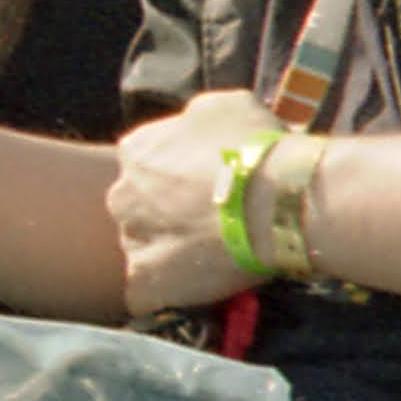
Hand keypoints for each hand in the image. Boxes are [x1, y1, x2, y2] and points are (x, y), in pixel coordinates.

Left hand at [107, 90, 278, 315]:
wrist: (277, 200)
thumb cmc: (257, 148)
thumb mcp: (225, 106)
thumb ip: (194, 120)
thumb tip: (192, 127)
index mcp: (136, 151)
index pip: (144, 167)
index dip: (177, 181)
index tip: (204, 190)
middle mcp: (122, 193)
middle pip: (136, 209)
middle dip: (165, 217)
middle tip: (208, 226)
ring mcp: (131, 240)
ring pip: (141, 250)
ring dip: (167, 256)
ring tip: (208, 260)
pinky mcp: (144, 282)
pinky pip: (146, 293)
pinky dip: (167, 294)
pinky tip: (198, 289)